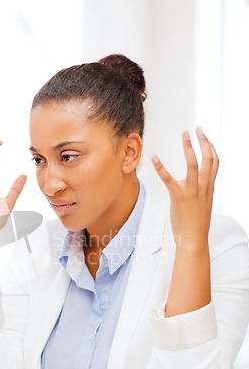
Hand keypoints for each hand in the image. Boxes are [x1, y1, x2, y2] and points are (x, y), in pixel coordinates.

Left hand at [151, 127, 218, 249]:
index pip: (214, 162)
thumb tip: (193, 182)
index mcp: (209, 187)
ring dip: (188, 147)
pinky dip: (161, 168)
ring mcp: (192, 191)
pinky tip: (154, 158)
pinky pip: (169, 179)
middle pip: (208, 158)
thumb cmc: (196, 223)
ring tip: (184, 134)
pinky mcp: (179, 197)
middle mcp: (203, 186)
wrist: (194, 239)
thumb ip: (201, 190)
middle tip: (197, 129)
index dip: (211, 148)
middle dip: (203, 141)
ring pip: (193, 164)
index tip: (205, 137)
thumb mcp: (203, 203)